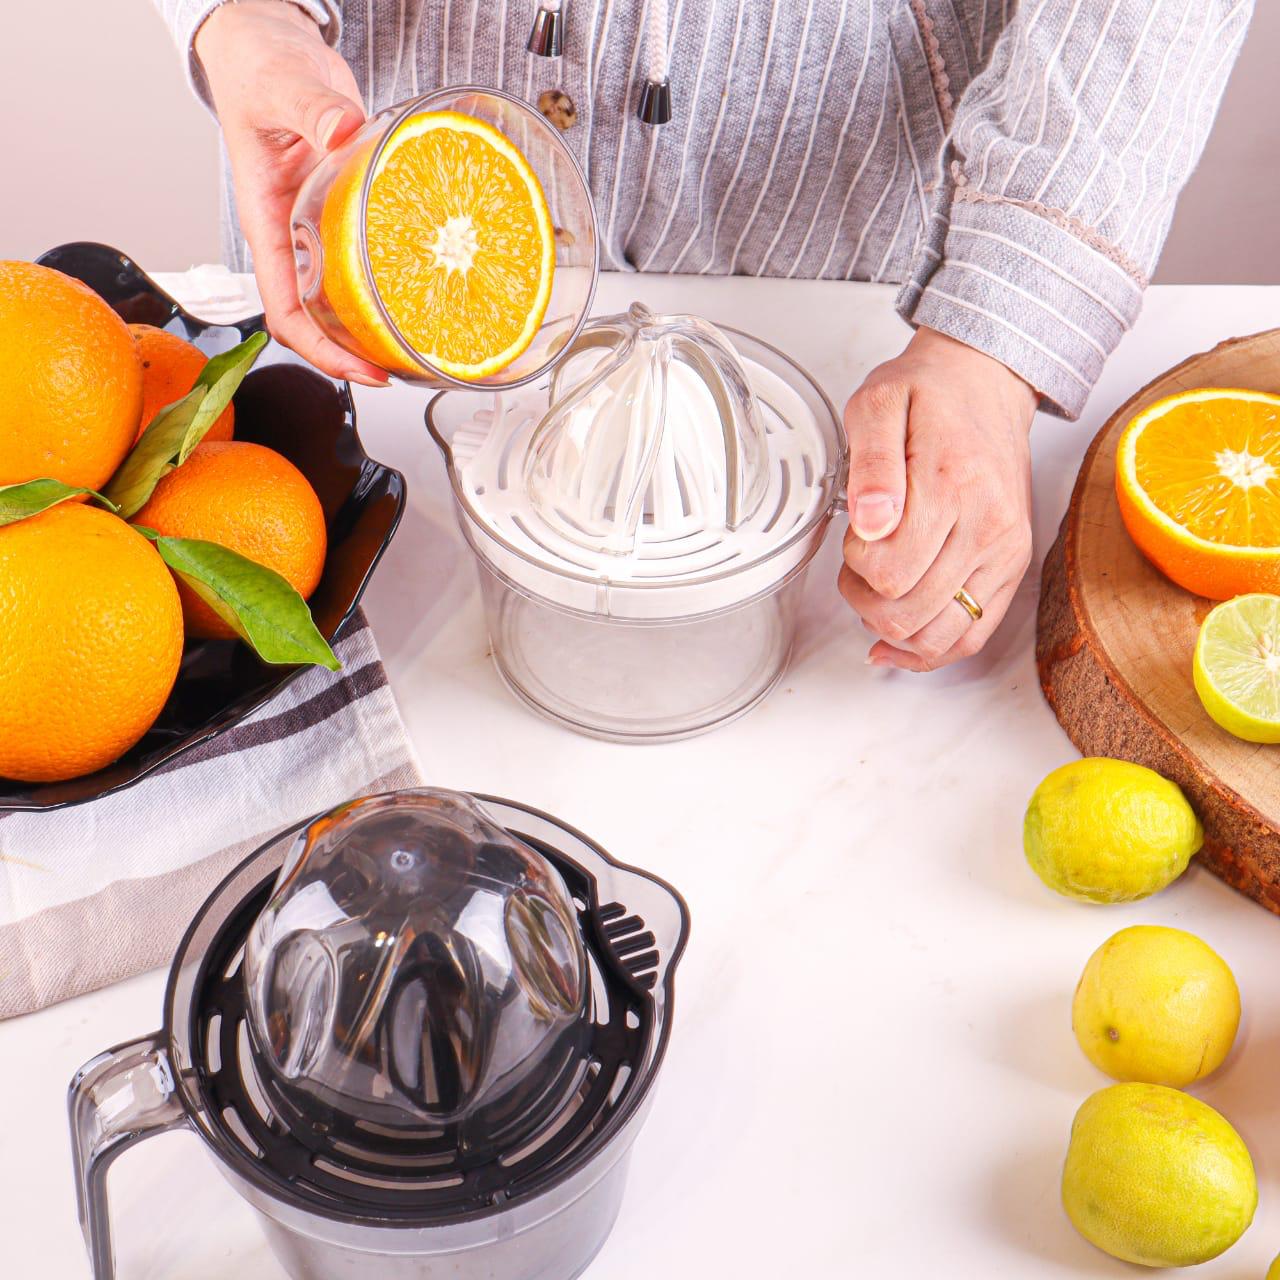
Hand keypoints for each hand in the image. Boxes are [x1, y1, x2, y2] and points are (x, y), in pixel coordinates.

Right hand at [195, 0, 386, 384]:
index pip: (284, 309)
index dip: (321, 350)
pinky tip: (424, 284)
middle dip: (353, 351)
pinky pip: (365, 257)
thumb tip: (340, 128)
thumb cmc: (256, 68)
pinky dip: (390, 277)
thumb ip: (312, 107)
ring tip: (413, 342)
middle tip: (398, 369)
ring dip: (372, 323)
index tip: (360, 370)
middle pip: (315, 317)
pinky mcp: (345, 209)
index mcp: (265, 221)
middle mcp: (292, 233)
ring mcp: (318, 225)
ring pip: (340, 294)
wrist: (266, 45)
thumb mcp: (280, 84)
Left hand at [839, 326, 1036, 670]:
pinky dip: (928, 652)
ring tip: (877, 589)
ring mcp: (1006, 553)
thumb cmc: (928, 395)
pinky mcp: (1012, 569)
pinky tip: (895, 643)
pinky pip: (972, 638)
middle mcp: (989, 527)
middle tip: (859, 560)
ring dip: (891, 627)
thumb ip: (870, 464)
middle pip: (908, 613)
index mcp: (952, 487)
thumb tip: (871, 523)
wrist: (984, 383)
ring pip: (938, 636)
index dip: (856, 564)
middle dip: (865, 597)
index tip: (857, 534)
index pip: (888, 572)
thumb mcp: (878, 404)